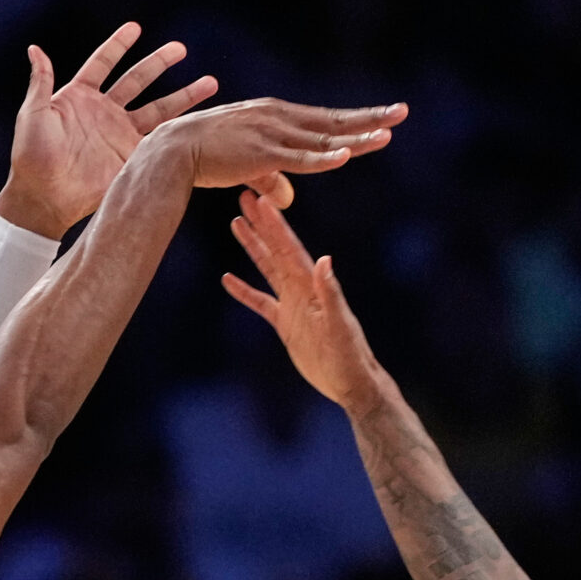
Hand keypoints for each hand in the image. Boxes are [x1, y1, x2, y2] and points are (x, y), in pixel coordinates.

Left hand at [0, 23, 218, 237]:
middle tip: (181, 48)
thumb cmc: (32, 156)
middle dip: (159, 63)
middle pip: (138, 80)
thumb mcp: (34, 114)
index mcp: (80, 96)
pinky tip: (201, 121)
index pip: (103, 63)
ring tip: (211, 83)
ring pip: (159, 109)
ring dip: (184, 96)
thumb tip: (35, 50)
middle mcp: (105, 112)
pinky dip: (180, 131)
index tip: (136, 28)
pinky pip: (161, 141)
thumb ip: (41, 82)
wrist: (45, 197)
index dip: (118, 45)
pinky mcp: (132, 157)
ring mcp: (121, 135)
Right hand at [169, 95, 405, 210]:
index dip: (357, 119)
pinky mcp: (261, 154)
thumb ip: (271, 179)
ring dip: (356, 138)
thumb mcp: (246, 166)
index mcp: (277, 116)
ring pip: (323, 140)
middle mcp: (279, 118)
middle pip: (333, 121)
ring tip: (387, 136)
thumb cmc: (205, 156)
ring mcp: (272, 134)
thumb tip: (289, 198)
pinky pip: (300, 159)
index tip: (385, 117)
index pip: (325, 119)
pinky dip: (324, 158)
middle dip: (370, 118)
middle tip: (402, 112)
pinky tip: (347, 156)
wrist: (172, 151)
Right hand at [220, 187, 379, 406]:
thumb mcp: (339, 325)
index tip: (261, 201)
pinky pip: (261, 302)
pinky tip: (228, 279)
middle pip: (276, 250)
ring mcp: (292, 305)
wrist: (351, 382)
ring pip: (268, 269)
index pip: (290, 249)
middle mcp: (301, 290)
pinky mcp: (286, 324)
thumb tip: (323, 260)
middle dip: (261, 224)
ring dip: (253, 247)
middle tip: (244, 197)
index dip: (275, 225)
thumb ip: (330, 293)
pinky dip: (245, 291)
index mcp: (312, 286)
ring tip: (237, 224)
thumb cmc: (350, 355)